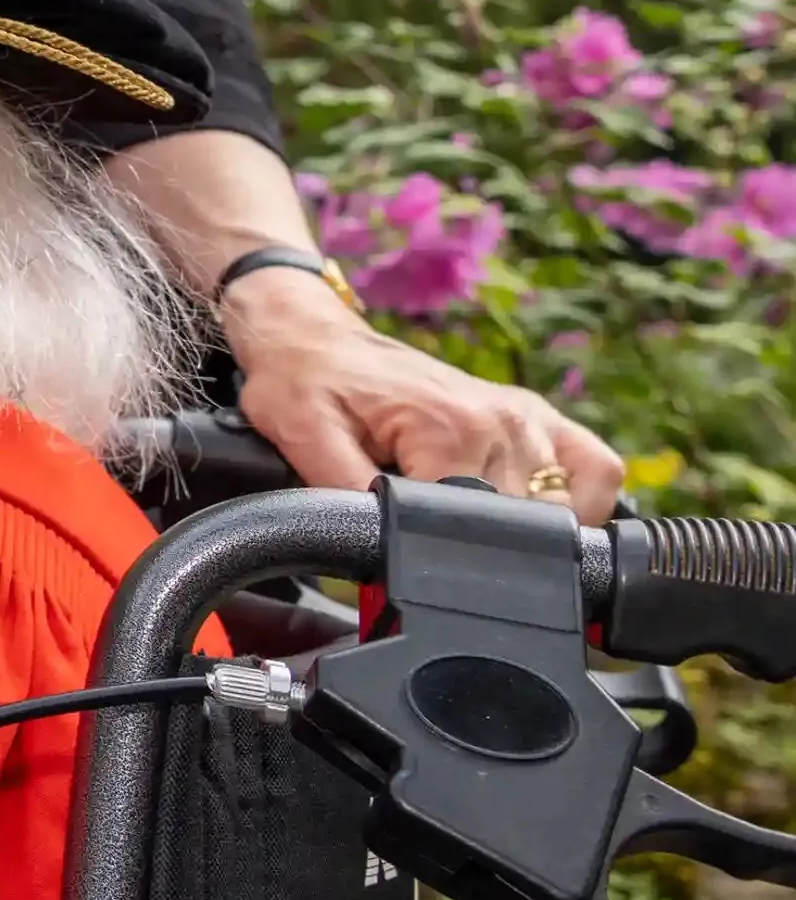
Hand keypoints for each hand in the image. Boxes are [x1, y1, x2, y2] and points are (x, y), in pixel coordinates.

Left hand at [226, 269, 627, 519]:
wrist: (313, 338)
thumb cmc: (304, 384)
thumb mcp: (303, 439)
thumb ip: (346, 498)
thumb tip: (385, 550)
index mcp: (450, 429)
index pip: (481, 530)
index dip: (445, 558)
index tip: (414, 560)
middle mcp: (503, 421)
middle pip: (526, 529)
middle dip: (485, 552)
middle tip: (433, 543)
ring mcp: (527, 417)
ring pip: (566, 509)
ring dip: (530, 531)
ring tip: (476, 531)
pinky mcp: (537, 415)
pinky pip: (596, 468)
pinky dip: (584, 501)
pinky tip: (543, 516)